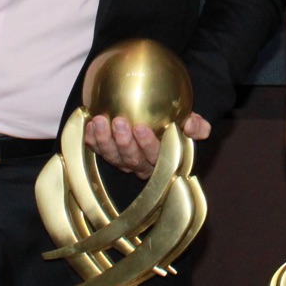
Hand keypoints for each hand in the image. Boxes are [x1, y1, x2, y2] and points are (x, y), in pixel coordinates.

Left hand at [85, 112, 210, 177]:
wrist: (156, 120)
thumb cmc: (175, 123)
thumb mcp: (190, 123)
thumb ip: (196, 126)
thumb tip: (191, 126)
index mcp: (164, 161)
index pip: (157, 156)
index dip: (148, 144)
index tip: (141, 127)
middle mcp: (142, 165)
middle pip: (132, 159)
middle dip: (124, 142)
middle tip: (119, 122)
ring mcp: (124, 162)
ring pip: (113, 157)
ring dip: (105, 140)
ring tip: (100, 121)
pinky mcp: (108, 155)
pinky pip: (98, 150)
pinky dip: (92, 139)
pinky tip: (89, 124)